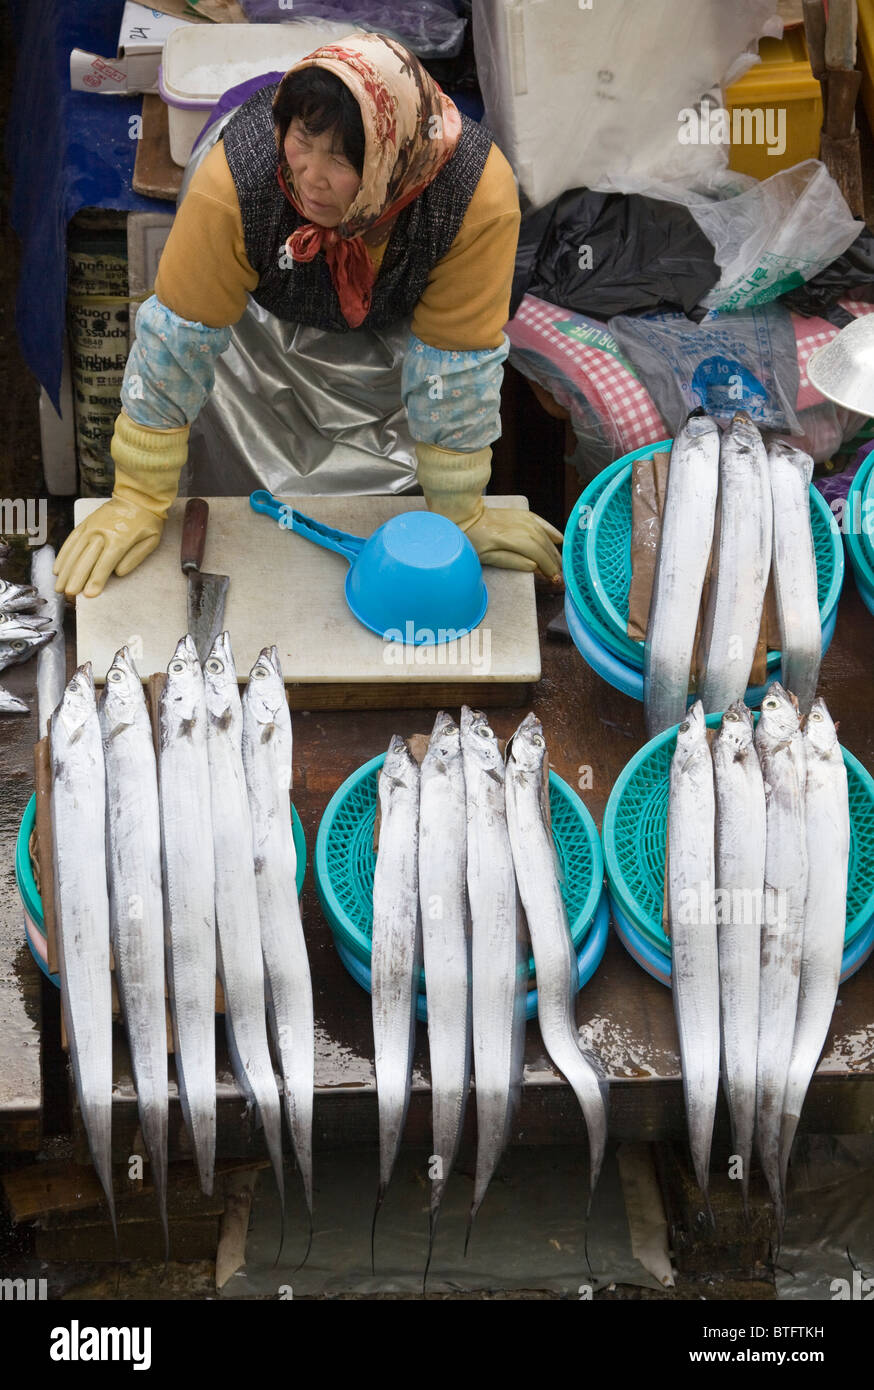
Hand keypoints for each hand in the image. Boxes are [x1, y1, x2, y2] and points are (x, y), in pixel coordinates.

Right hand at [53, 499, 164, 598]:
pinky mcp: (85, 523)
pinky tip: (58, 568)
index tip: (88, 595)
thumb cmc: (147, 522)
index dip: (95, 580)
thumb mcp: (151, 541)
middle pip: (85, 560)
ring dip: (65, 571)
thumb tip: (118, 573)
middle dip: (76, 579)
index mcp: (119, 540)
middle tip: (68, 595)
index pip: (104, 564)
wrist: (137, 496)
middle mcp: (101, 534)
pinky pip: (71, 541)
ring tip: (59, 586)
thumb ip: (135, 558)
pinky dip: (63, 555)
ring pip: (74, 552)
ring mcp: (91, 528)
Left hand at [415, 441, 563, 579]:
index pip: (537, 554)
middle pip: (544, 546)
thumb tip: (535, 567)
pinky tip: (560, 541)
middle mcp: (521, 527)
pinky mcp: (524, 514)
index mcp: (511, 538)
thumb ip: (513, 562)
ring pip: (545, 537)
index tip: (555, 579)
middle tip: (560, 576)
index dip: (548, 567)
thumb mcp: (489, 557)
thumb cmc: (473, 539)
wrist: (466, 516)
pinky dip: (552, 533)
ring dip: (554, 552)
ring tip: (560, 565)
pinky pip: (543, 524)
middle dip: (554, 562)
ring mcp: (524, 519)